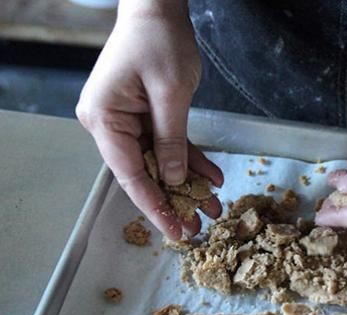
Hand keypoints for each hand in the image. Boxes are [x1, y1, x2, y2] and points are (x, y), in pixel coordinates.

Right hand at [76, 1, 222, 239]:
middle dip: (174, 201)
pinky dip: (190, 160)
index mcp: (104, 120)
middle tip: (198, 229)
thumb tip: (173, 181)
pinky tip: (212, 178)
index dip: (154, 206)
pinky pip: (168, 145)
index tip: (174, 231)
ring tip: (212, 209)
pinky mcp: (143, 117)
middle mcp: (109, 125)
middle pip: (144, 173)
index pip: (130, 175)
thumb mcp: (170, 95)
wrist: (158, 8)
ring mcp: (125, 122)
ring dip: (187, 184)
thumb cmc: (159, 41)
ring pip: (159, 163)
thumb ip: (172, 142)